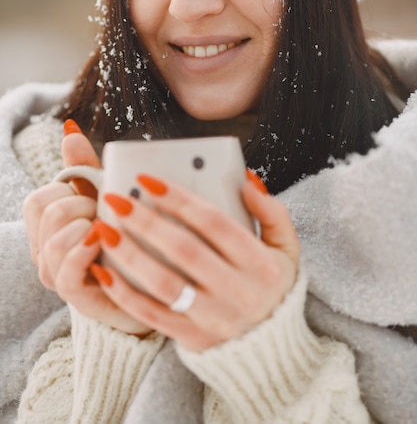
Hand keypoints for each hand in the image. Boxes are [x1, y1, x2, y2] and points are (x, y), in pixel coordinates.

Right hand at [22, 121, 150, 334]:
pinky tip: (103, 238)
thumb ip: (83, 167)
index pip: (38, 199)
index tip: (95, 196)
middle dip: (81, 203)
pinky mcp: (74, 294)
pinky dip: (85, 249)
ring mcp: (57, 274)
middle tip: (105, 213)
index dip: (69, 190)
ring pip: (54, 239)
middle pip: (46, 211)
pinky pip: (66, 269)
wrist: (147, 283)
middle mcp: (45, 251)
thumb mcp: (104, 196)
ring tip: (108, 229)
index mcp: (48, 227)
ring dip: (86, 225)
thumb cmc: (123, 235)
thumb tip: (70, 129)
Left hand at [88, 171, 299, 350]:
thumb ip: (271, 213)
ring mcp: (213, 318)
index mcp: (261, 265)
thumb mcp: (286, 248)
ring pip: (164, 284)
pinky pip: (152, 316)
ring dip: (130, 255)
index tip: (148, 180)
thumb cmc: (272, 285)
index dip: (180, 200)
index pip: (215, 224)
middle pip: (185, 251)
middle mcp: (238, 292)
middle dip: (147, 222)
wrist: (271, 348)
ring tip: (105, 230)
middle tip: (117, 200)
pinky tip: (103, 271)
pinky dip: (124, 294)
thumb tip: (245, 181)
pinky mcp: (192, 338)